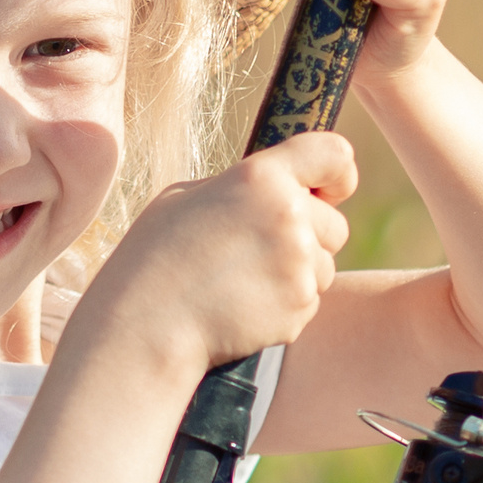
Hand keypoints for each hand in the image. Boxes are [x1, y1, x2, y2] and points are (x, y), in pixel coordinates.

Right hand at [87, 132, 356, 375]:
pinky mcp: (300, 308)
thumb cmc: (154, 258)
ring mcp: (299, 266)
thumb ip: (242, 187)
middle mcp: (290, 216)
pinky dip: (285, 308)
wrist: (146, 326)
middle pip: (335, 226)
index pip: (335, 156)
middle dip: (310, 239)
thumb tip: (277, 187)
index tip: (327, 192)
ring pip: (325, 269)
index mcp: (261, 178)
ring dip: (297, 276)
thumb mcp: (187, 198)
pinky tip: (242, 309)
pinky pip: (309, 303)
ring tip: (242, 284)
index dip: (336, 175)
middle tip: (258, 254)